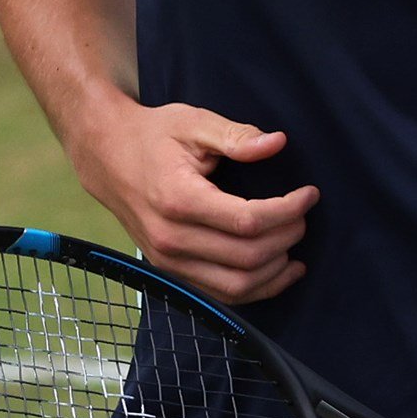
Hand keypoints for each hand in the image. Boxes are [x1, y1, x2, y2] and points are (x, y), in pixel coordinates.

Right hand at [67, 102, 314, 302]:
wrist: (107, 157)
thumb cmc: (153, 136)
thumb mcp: (193, 123)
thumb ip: (236, 136)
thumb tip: (277, 143)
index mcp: (178, 199)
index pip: (248, 220)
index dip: (288, 211)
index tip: (309, 195)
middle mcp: (171, 237)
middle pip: (248, 256)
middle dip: (287, 237)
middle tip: (304, 216)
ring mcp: (169, 260)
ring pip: (237, 286)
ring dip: (276, 272)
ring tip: (296, 246)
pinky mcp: (171, 270)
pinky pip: (221, 295)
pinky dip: (255, 289)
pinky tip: (278, 272)